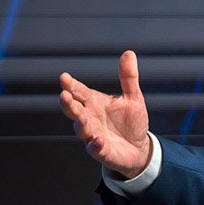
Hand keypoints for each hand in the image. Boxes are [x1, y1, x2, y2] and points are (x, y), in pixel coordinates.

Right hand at [59, 50, 152, 177]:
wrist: (139, 148)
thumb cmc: (131, 122)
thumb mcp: (133, 97)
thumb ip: (128, 77)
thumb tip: (129, 53)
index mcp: (94, 103)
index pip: (79, 92)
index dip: (71, 85)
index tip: (64, 78)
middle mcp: (90, 118)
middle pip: (74, 110)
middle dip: (68, 103)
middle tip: (64, 95)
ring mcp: (93, 135)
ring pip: (81, 129)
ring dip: (80, 123)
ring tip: (82, 117)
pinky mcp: (101, 151)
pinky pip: (95, 149)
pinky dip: (95, 145)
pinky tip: (97, 140)